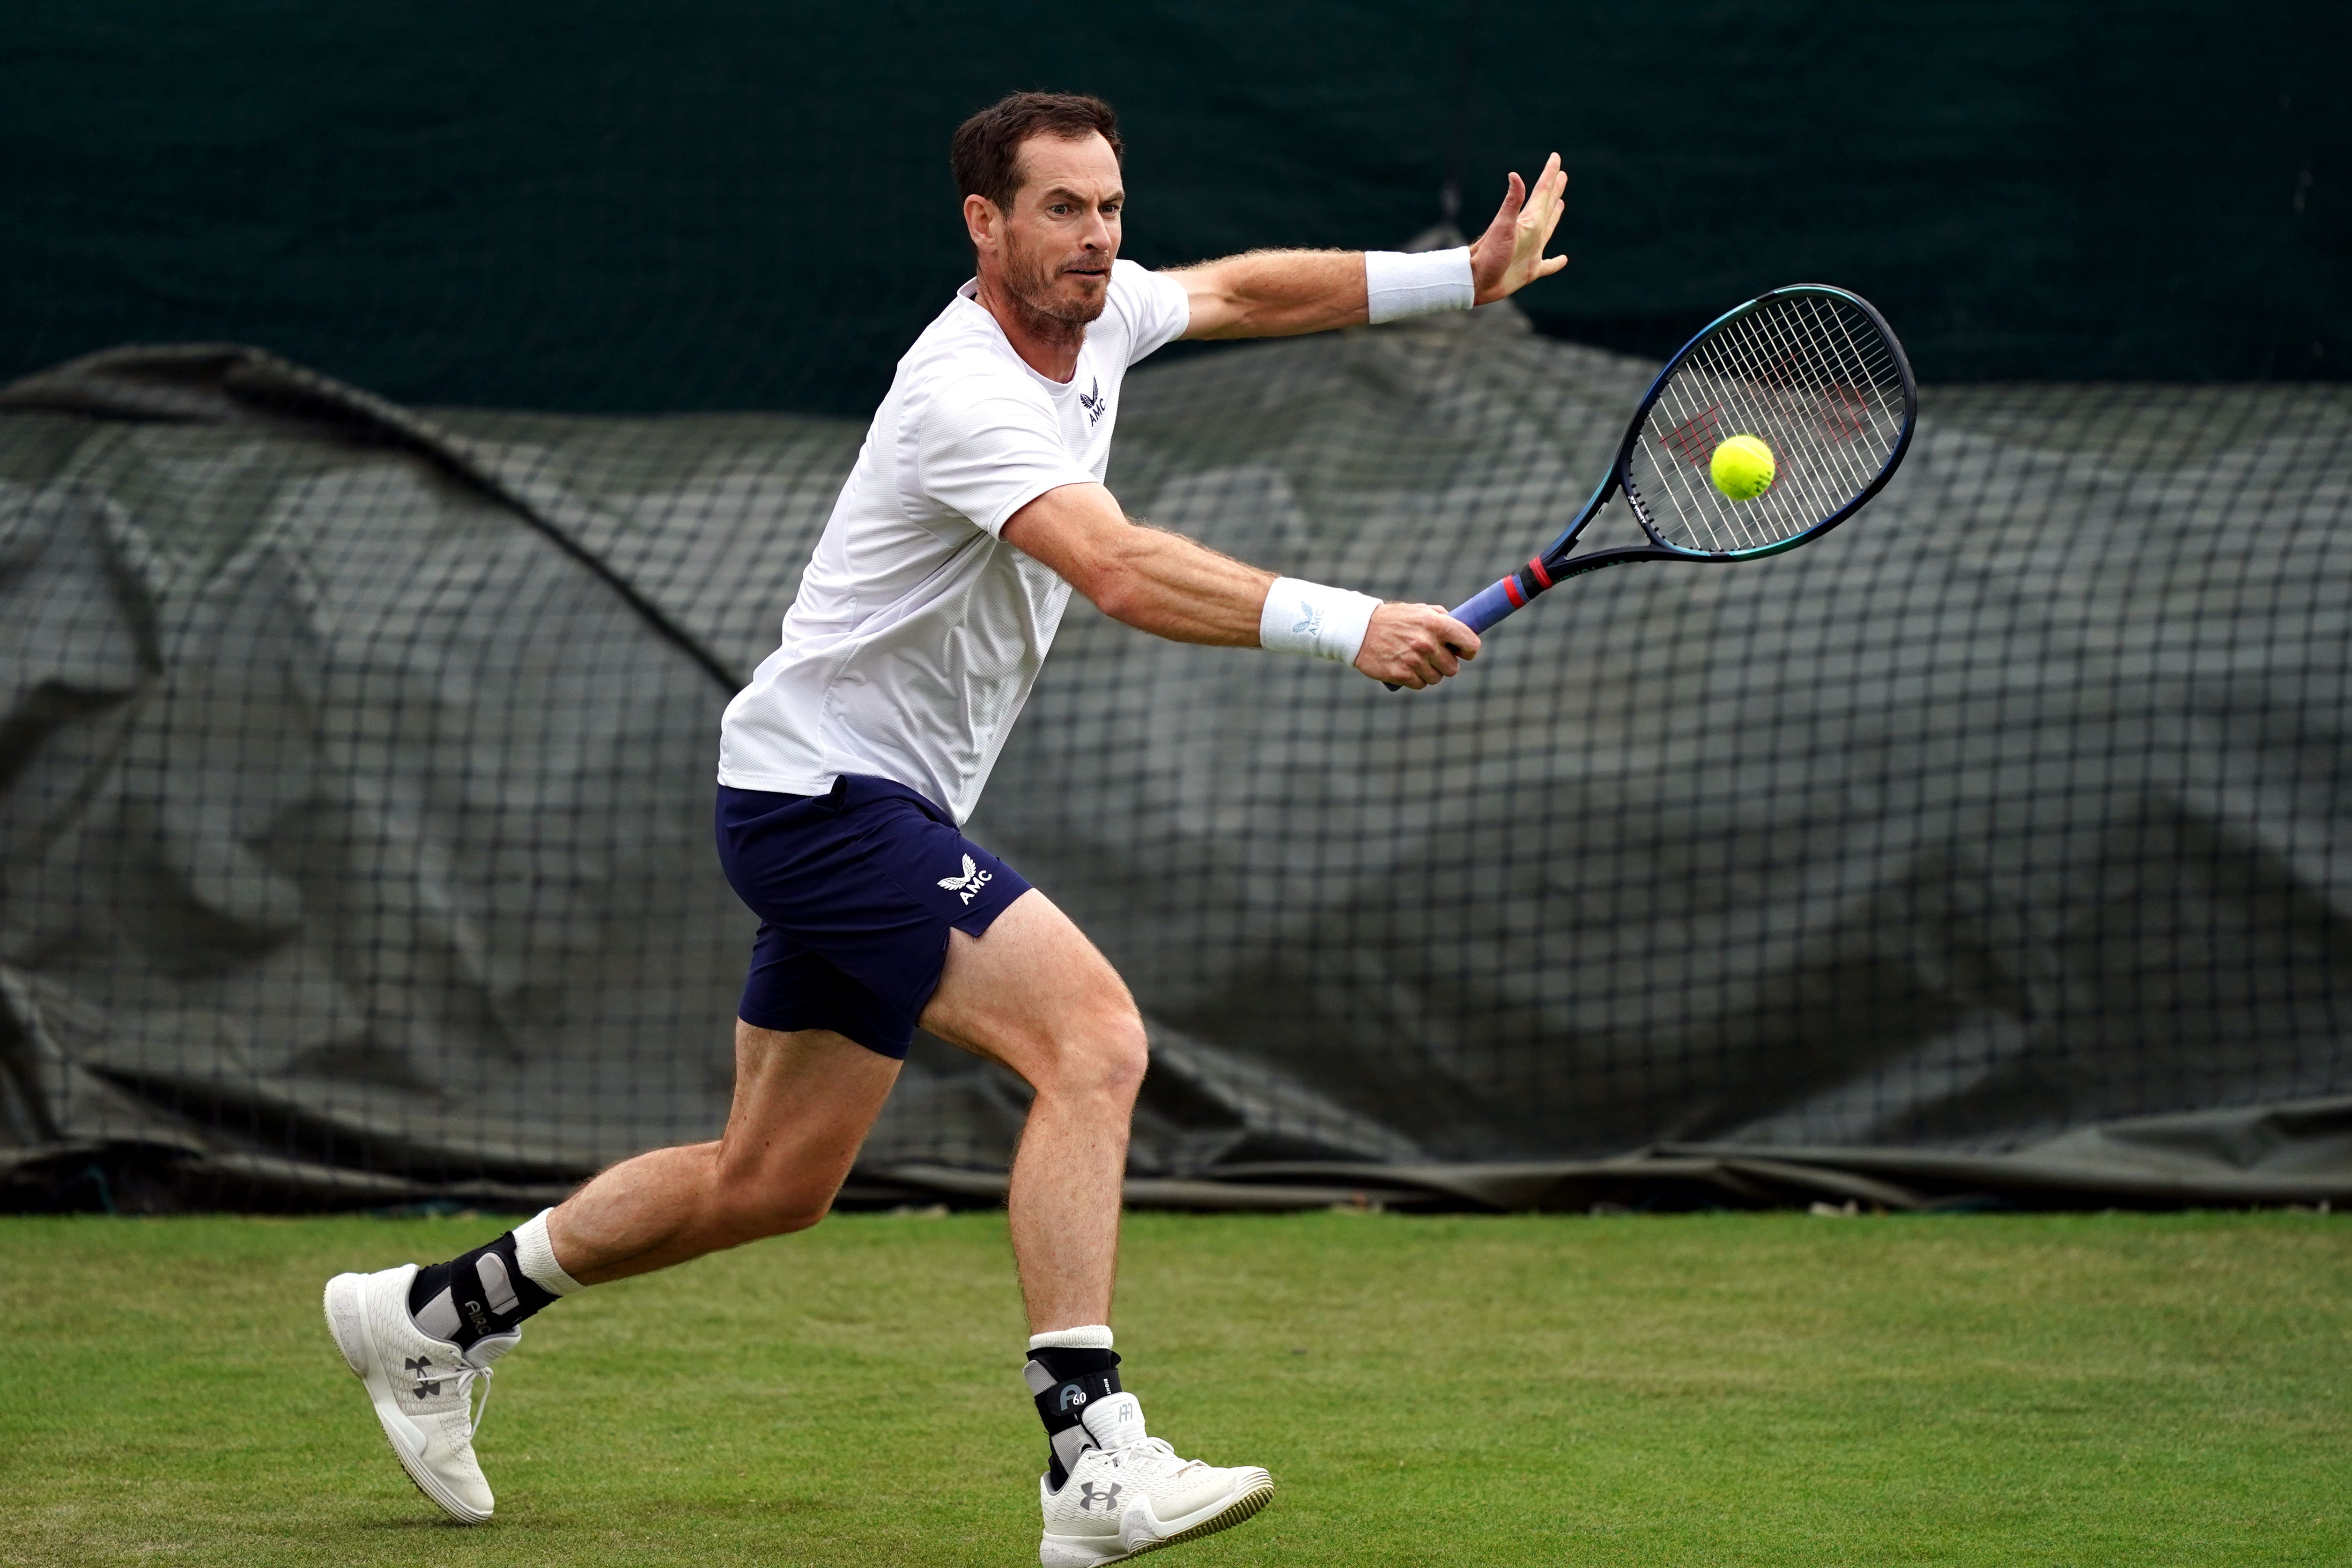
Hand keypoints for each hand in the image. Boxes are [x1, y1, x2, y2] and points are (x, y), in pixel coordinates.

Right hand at [1355, 603, 1478, 689]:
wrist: (1359, 630)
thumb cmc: (1393, 619)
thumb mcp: (1418, 610)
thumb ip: (1441, 618)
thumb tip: (1463, 629)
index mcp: (1435, 623)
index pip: (1470, 643)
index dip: (1469, 650)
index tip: (1464, 652)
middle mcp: (1427, 643)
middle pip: (1453, 667)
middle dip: (1445, 664)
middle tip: (1432, 657)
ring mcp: (1414, 660)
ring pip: (1436, 678)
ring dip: (1429, 673)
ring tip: (1415, 661)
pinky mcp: (1401, 674)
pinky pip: (1420, 684)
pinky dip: (1415, 679)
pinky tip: (1405, 668)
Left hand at [1470, 152, 1568, 305]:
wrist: (1475, 281)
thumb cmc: (1488, 254)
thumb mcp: (1503, 226)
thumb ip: (1512, 202)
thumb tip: (1513, 174)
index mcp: (1527, 221)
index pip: (1541, 192)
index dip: (1549, 174)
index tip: (1555, 157)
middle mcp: (1531, 233)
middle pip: (1546, 206)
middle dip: (1554, 190)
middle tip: (1562, 175)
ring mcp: (1532, 252)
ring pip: (1549, 229)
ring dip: (1555, 215)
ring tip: (1561, 203)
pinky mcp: (1531, 270)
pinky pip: (1549, 266)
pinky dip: (1556, 263)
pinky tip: (1563, 259)